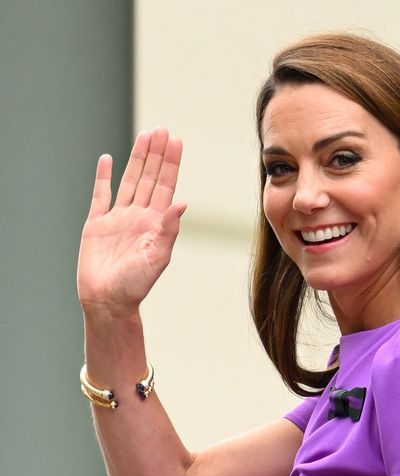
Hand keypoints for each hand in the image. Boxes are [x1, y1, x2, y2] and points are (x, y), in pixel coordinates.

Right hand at [77, 127, 185, 313]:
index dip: (170, 164)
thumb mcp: (157, 258)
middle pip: (149, 178)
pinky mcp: (96, 224)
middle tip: (162, 129)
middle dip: (156, 154)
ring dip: (137, 159)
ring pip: (129, 181)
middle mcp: (138, 217)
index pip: (165, 187)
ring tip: (145, 136)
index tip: (176, 141)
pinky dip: (103, 177)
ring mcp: (117, 219)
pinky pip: (100, 195)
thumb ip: (168, 230)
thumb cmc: (135, 285)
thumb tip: (181, 203)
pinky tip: (108, 160)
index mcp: (155, 224)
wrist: (107, 301)